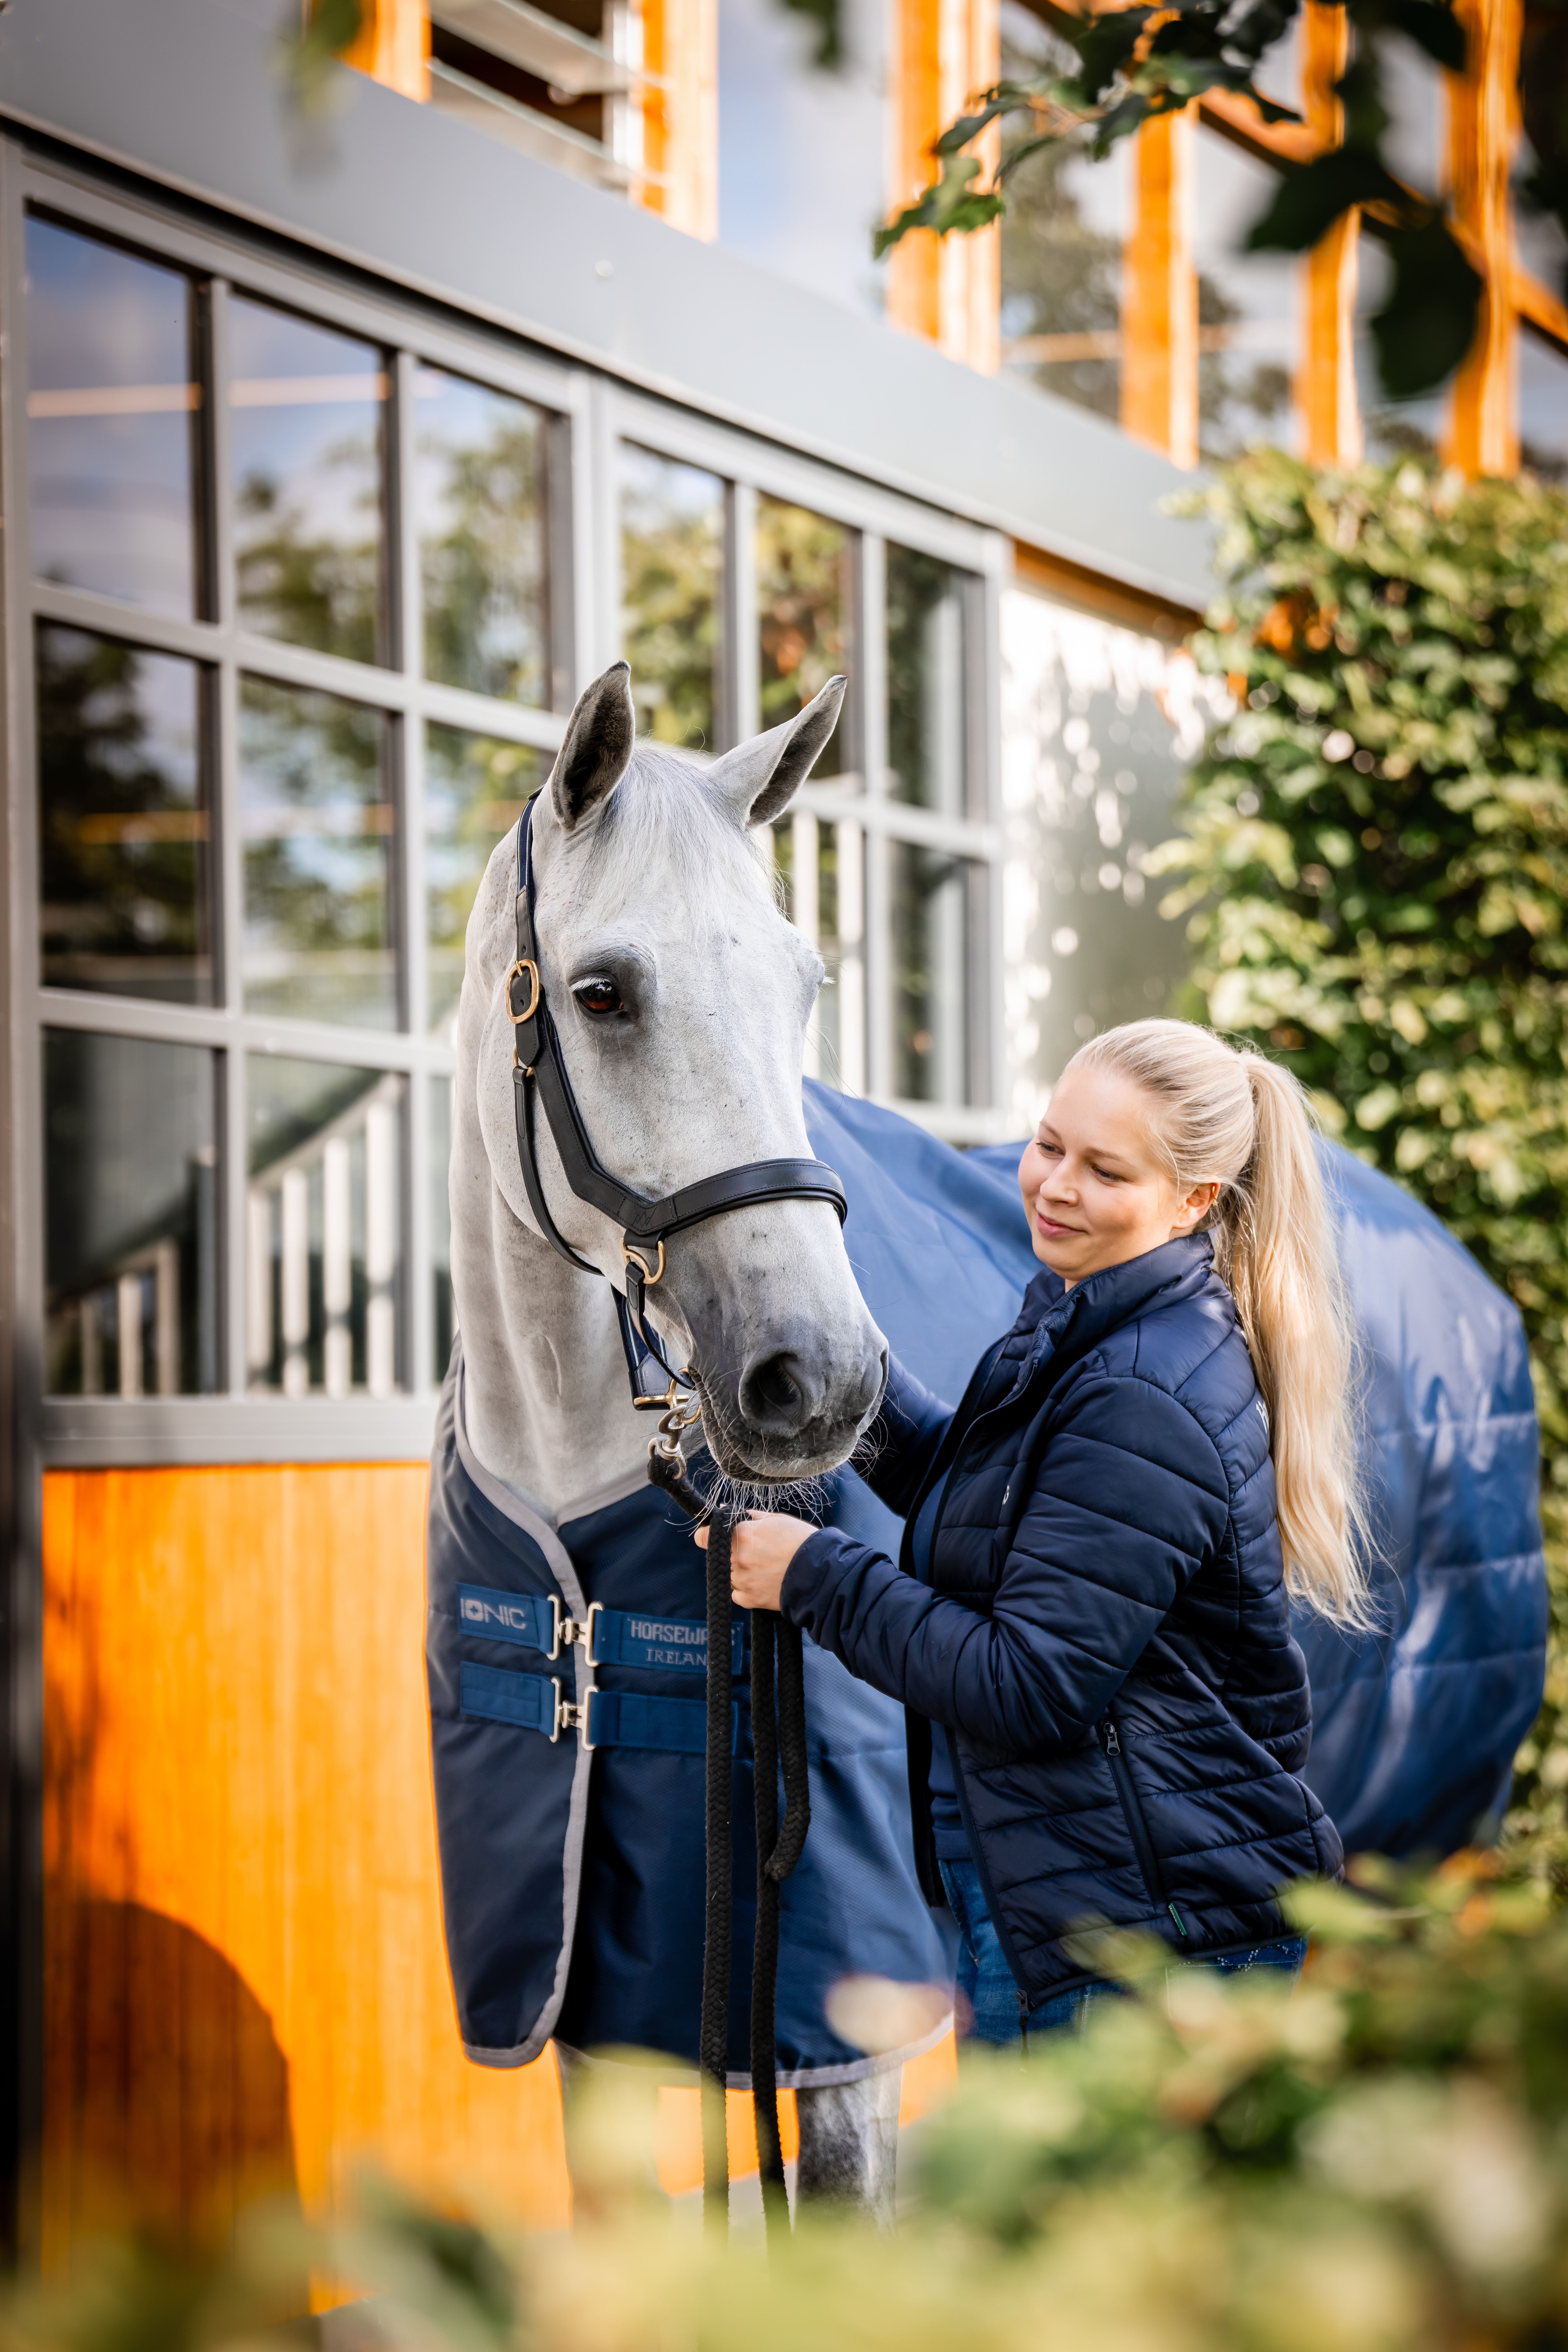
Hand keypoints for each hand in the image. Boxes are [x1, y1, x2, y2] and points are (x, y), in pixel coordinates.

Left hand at [695, 1512, 815, 1611]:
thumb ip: (751, 1517)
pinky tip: (763, 1582)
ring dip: (741, 1570)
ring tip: (765, 1568)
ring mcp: (742, 1580)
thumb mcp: (778, 1520)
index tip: (711, 1537)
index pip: (703, 1537)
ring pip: (730, 1575)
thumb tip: (731, 1512)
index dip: (706, 1536)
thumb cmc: (802, 1541)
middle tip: (755, 1552)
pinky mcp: (750, 1600)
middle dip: (733, 1553)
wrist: (821, 1573)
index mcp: (742, 1534)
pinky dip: (746, 1589)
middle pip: (720, 1556)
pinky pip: (737, 1594)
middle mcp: (737, 1558)